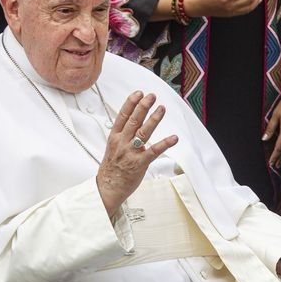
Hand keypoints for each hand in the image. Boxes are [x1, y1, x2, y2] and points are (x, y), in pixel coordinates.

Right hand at [96, 91, 178, 217]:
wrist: (107, 188)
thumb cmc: (111, 168)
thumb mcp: (112, 148)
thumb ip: (122, 135)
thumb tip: (132, 123)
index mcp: (114, 137)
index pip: (122, 116)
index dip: (131, 103)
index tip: (138, 93)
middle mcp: (122, 142)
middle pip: (134, 120)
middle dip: (143, 106)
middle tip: (152, 96)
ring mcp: (130, 153)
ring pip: (143, 132)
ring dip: (154, 119)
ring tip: (162, 108)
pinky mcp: (140, 163)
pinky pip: (154, 151)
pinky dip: (164, 143)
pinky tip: (173, 138)